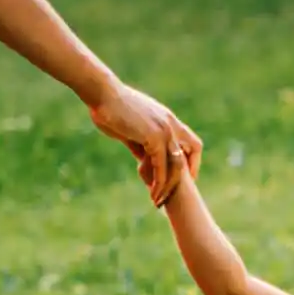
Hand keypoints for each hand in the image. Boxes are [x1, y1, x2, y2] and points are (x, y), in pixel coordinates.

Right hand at [90, 82, 200, 206]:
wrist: (102, 93)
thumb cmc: (109, 107)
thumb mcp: (130, 128)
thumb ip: (140, 142)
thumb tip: (142, 157)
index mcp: (167, 119)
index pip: (191, 142)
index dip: (191, 161)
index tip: (183, 177)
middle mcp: (170, 124)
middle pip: (190, 154)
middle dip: (183, 178)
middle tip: (171, 195)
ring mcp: (164, 130)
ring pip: (176, 165)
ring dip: (169, 186)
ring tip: (158, 201)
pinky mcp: (153, 137)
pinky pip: (161, 166)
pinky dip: (158, 182)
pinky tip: (151, 192)